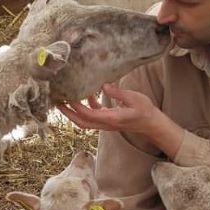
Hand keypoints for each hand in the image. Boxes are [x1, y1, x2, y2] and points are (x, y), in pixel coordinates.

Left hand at [57, 83, 183, 158]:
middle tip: (57, 102)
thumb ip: (118, 92)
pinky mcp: (108, 120)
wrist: (152, 124)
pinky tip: (87, 97)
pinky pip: (93, 116)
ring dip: (74, 112)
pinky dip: (86, 108)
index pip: (88, 115)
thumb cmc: (145, 111)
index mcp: (111, 118)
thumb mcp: (134, 98)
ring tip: (65, 100)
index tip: (67, 96)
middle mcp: (106, 123)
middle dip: (68, 113)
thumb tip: (104, 85)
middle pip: (81, 122)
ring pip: (85, 121)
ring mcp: (106, 123)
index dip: (76, 107)